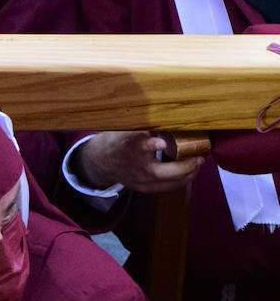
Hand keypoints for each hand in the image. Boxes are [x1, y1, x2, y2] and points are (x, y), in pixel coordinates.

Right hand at [71, 131, 203, 192]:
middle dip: (187, 165)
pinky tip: (187, 172)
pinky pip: (167, 187)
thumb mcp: (129, 129)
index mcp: (132, 148)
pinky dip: (180, 180)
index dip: (153, 144)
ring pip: (172, 182)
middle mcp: (138, 167)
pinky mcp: (144, 188)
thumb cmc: (119, 141)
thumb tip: (171, 112)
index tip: (161, 142)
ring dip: (188, 174)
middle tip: (199, 157)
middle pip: (168, 172)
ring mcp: (141, 181)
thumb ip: (147, 125)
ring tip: (197, 164)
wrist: (101, 161)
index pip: (142, 147)